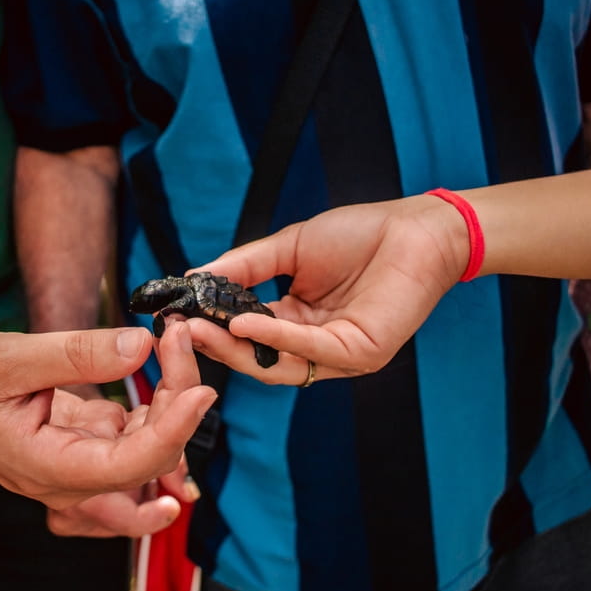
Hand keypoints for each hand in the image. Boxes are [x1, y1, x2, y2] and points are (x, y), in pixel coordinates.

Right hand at [47, 319, 204, 536]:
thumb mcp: (12, 357)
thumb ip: (77, 355)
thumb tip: (141, 345)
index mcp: (46, 467)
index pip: (129, 465)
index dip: (173, 430)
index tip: (202, 389)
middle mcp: (69, 482)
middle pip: (150, 456)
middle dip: (176, 398)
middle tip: (176, 335)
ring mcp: (81, 472)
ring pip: (151, 451)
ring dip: (172, 404)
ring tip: (173, 345)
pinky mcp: (88, 451)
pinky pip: (138, 442)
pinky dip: (158, 410)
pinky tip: (164, 372)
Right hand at [186, 196, 466, 384]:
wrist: (415, 227)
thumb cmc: (360, 234)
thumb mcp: (288, 248)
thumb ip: (244, 266)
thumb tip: (195, 277)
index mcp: (297, 324)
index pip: (247, 336)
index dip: (212, 328)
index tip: (175, 315)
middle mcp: (316, 346)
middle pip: (257, 358)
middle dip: (215, 345)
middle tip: (178, 329)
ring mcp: (339, 355)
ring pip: (278, 364)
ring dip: (236, 348)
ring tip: (200, 328)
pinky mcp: (361, 354)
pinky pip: (309, 349)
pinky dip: (273, 336)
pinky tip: (244, 321)